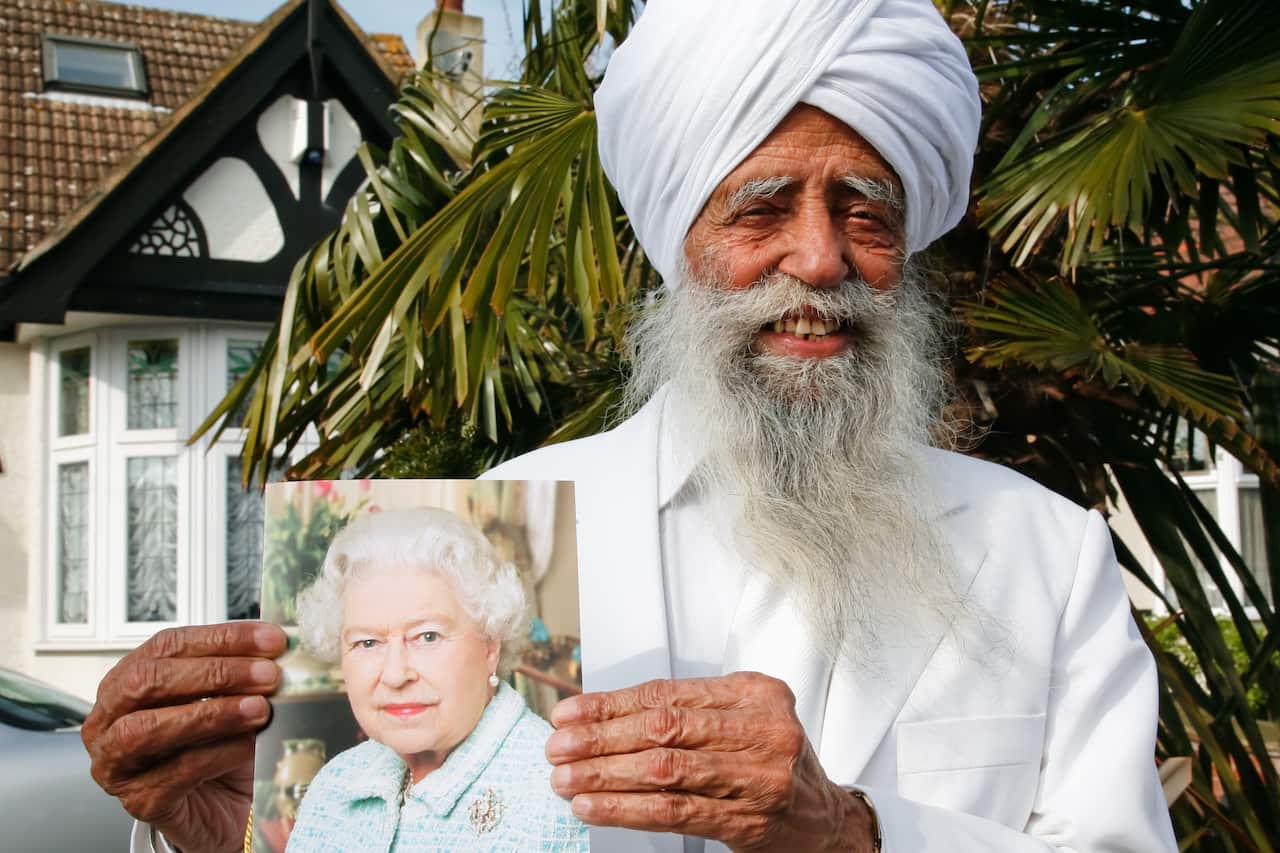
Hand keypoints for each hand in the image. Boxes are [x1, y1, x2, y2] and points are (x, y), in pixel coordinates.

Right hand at [82, 622, 286, 852]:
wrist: (223, 811)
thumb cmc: (218, 749)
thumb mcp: (224, 701)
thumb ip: (238, 673)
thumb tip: (274, 650)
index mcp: (126, 682)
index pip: (167, 647)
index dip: (221, 638)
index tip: (269, 640)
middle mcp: (110, 721)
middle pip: (148, 682)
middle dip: (215, 673)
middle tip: (267, 675)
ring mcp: (116, 764)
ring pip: (149, 728)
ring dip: (212, 713)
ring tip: (259, 709)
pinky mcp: (139, 802)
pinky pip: (176, 772)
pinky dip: (219, 753)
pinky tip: (249, 744)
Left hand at [545, 671, 875, 851]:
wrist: (824, 820)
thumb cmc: (769, 763)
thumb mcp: (742, 721)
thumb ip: (688, 712)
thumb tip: (602, 716)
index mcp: (756, 693)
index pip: (668, 694)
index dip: (611, 704)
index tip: (570, 713)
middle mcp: (762, 729)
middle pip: (663, 728)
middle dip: (601, 738)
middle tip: (558, 747)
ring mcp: (758, 776)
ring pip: (664, 770)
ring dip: (605, 774)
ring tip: (565, 778)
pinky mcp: (749, 820)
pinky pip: (674, 811)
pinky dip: (625, 808)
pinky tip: (593, 806)